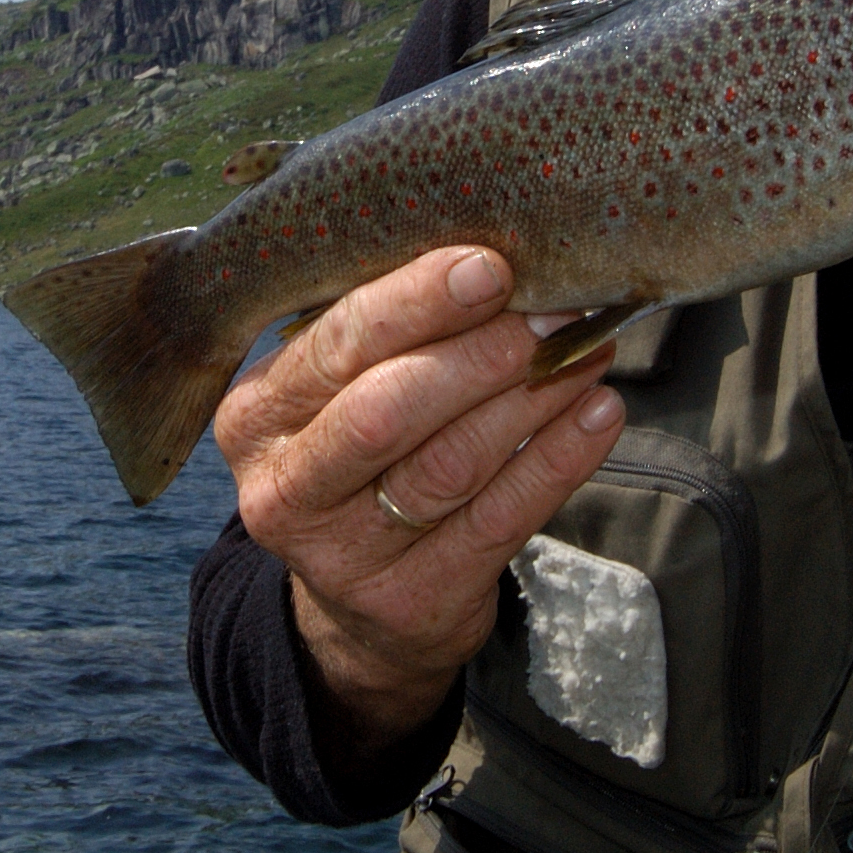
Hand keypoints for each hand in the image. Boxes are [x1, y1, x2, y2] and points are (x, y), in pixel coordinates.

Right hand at [214, 245, 624, 767]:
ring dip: (532, 400)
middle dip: (480, 353)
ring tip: (587, 350)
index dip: (415, 302)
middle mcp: (283, 488)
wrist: (362, 608)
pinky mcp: (412, 602)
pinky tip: (598, 413)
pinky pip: (500, 520)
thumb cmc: (361, 458)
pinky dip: (558, 459)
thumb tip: (490, 245)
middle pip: (387, 410)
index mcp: (254, 415)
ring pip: (450, 466)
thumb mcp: (337, 394)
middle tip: (553, 313)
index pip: (336, 345)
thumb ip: (383, 331)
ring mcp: (343, 558)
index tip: (489, 266)